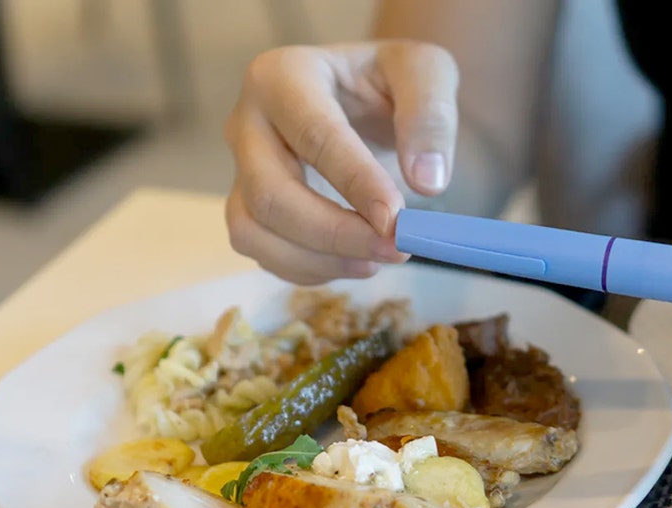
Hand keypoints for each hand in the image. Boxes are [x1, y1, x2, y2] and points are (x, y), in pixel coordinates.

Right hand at [223, 41, 459, 283]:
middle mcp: (247, 121)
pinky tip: (355, 261)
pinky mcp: (248, 206)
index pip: (315, 137)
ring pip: (253, 231)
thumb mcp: (426, 73)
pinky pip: (263, 252)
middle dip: (335, 234)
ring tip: (377, 260)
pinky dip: (310, 269)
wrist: (368, 97)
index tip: (396, 221)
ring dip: (319, 260)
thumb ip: (431, 116)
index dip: (356, 185)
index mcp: (284, 76)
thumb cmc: (391, 81)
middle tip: (396, 250)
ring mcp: (241, 168)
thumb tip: (427, 182)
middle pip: (270, 194)